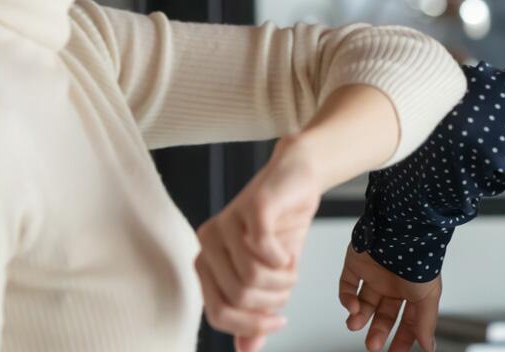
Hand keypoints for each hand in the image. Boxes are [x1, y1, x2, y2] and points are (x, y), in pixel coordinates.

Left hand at [196, 136, 321, 350]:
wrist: (299, 177)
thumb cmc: (282, 225)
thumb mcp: (270, 276)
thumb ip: (255, 311)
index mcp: (206, 261)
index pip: (218, 314)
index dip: (252, 326)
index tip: (279, 321)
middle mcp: (208, 241)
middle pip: (239, 298)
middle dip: (273, 302)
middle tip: (288, 287)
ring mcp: (227, 222)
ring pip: (253, 277)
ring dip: (282, 282)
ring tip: (291, 269)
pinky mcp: (250, 207)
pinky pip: (263, 250)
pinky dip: (283, 260)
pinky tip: (289, 253)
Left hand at [339, 244, 441, 351]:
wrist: (401, 229)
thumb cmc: (419, 257)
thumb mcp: (428, 296)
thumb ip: (425, 323)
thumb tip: (428, 347)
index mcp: (412, 290)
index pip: (407, 320)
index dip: (402, 338)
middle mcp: (393, 282)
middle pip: (383, 315)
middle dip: (378, 332)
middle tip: (373, 346)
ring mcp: (374, 273)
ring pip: (363, 303)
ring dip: (358, 318)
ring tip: (355, 325)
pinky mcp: (356, 264)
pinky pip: (347, 285)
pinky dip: (346, 299)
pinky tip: (352, 307)